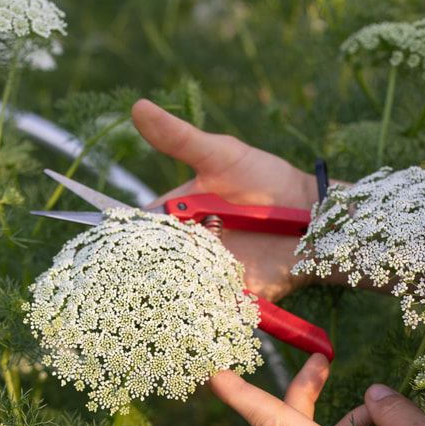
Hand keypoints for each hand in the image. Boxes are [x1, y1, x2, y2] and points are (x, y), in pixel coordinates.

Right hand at [130, 99, 316, 301]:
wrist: (313, 215)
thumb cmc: (265, 180)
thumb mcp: (221, 156)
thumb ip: (179, 138)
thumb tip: (137, 108)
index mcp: (176, 219)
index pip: (140, 230)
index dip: (124, 237)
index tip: (111, 240)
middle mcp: (186, 251)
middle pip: (154, 266)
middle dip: (143, 271)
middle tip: (135, 272)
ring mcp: (207, 276)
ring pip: (177, 291)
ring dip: (168, 295)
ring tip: (160, 295)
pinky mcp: (232, 299)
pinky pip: (210, 310)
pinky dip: (200, 315)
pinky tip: (189, 317)